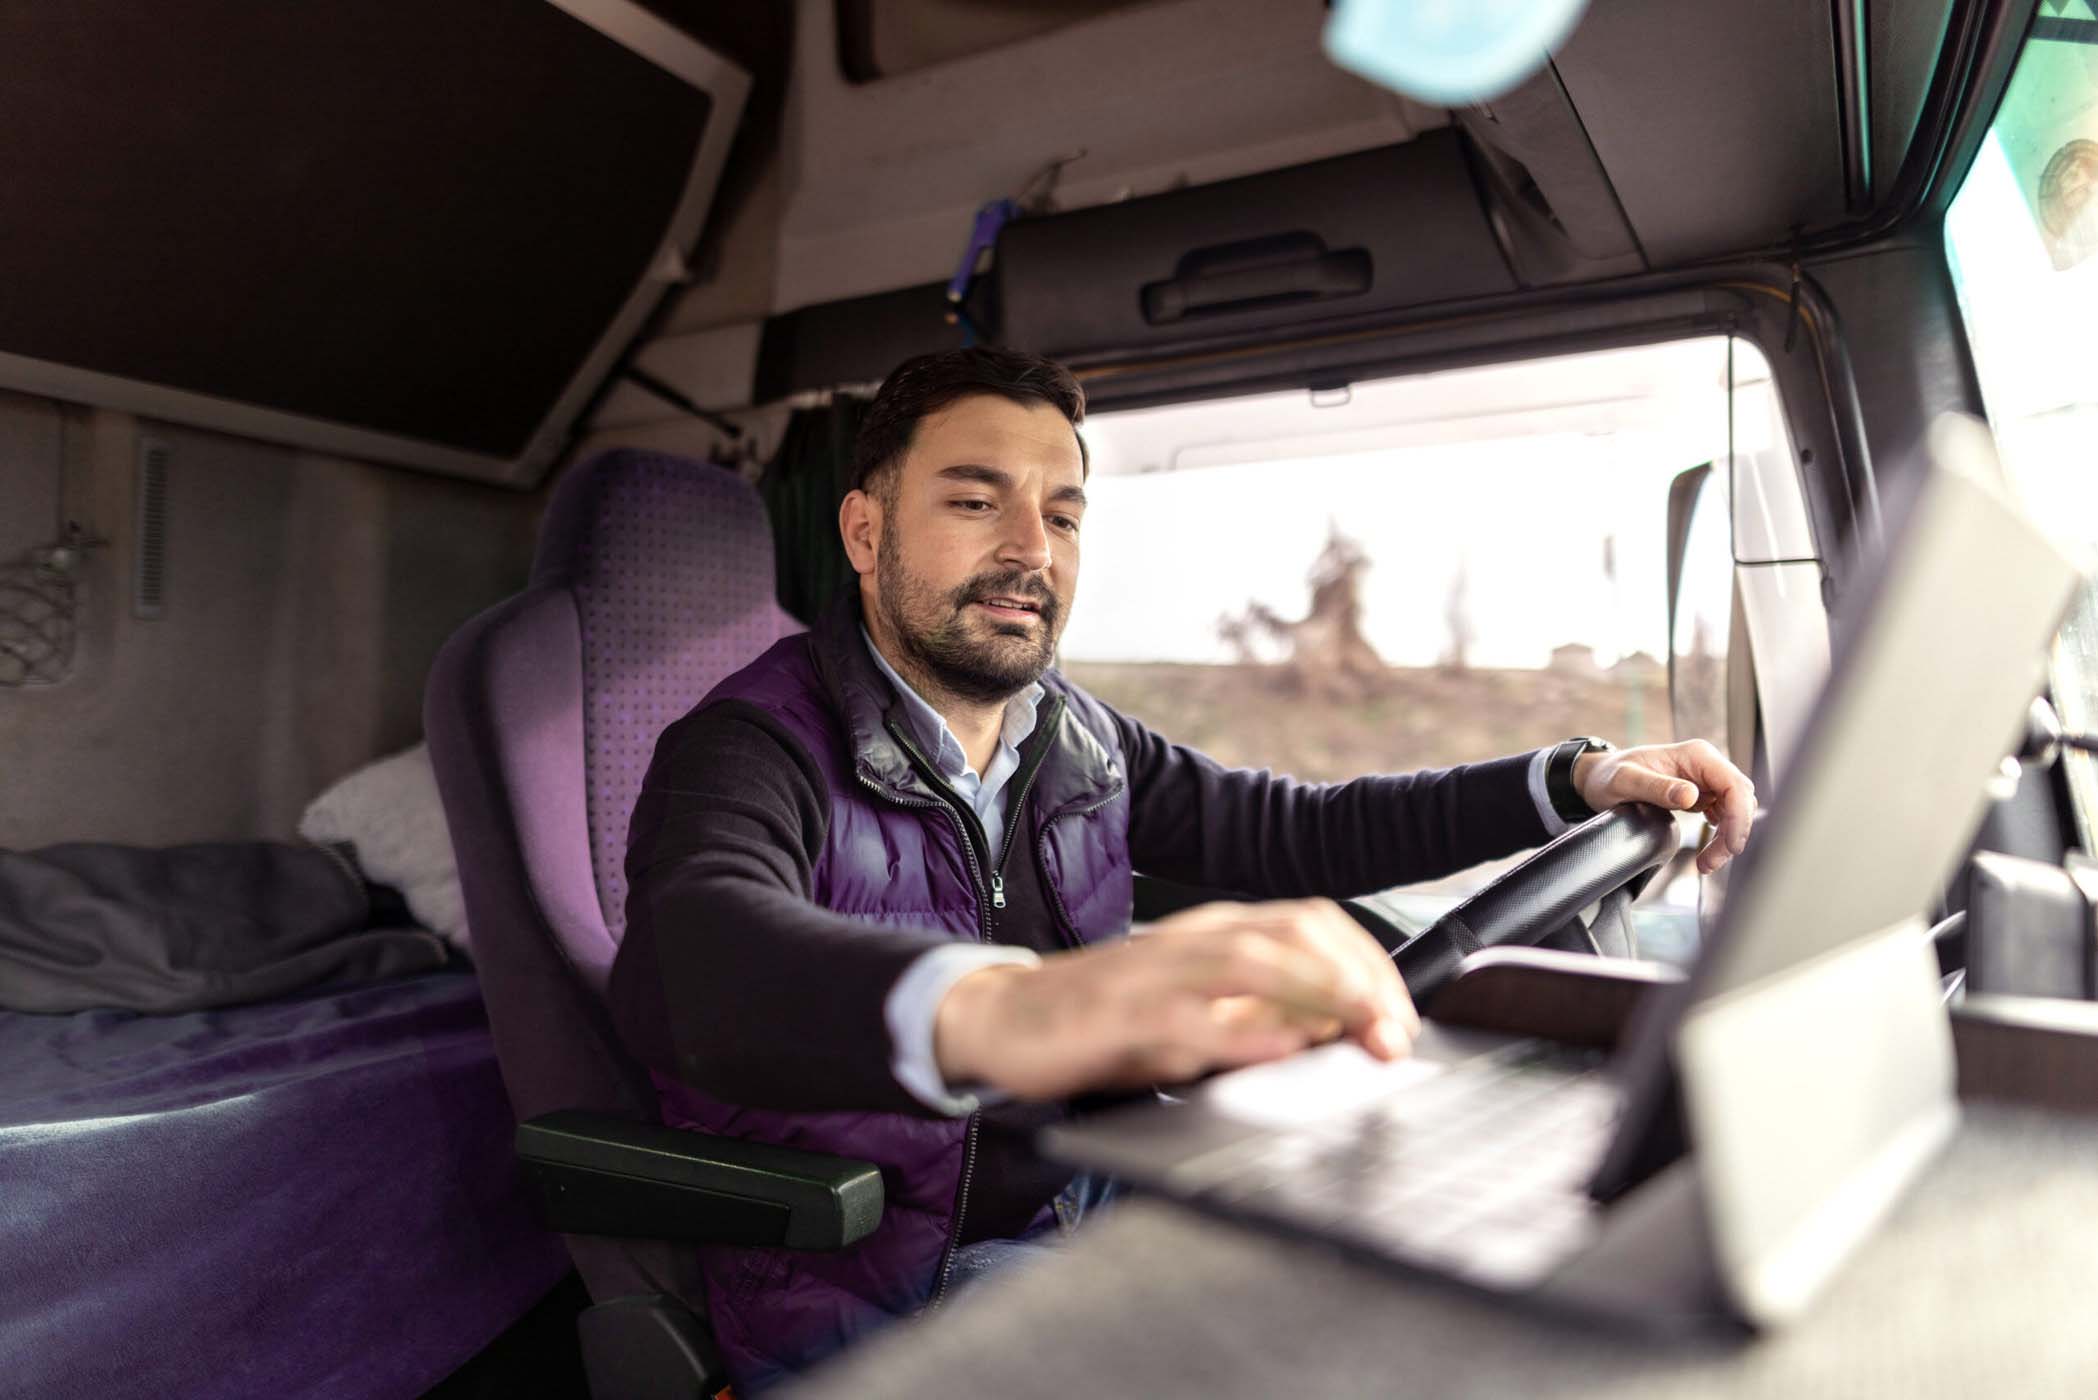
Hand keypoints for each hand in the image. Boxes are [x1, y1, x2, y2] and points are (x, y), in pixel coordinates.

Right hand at [933, 898, 1419, 1100]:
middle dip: (1359, 978)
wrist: (1006, 1017)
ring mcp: (1156, 972)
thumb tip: (1331, 1032)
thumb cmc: (1103, 1021)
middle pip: (1296, 931)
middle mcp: (1192, 940)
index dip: (1368, 964)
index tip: (1399, 1017)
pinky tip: (1277, 1048)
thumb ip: (1256, 1017)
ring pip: (1254, 960)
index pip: (1311, 923)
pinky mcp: (1121, 1013)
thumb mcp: (1192, 1013)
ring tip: (1359, 1028)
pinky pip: (1190, 1017)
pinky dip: (1242, 1032)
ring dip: (1319, 993)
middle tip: (1392, 1032)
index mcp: (1214, 932)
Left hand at [1572, 738, 1755, 874]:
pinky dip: (1721, 835)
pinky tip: (1708, 851)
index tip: (1729, 845)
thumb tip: (1690, 796)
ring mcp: (1705, 779)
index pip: (1734, 785)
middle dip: (1734, 833)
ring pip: (1735, 810)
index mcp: (1696, 755)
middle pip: (1740, 799)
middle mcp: (1706, 764)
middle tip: (1712, 863)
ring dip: (1728, 838)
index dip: (1739, 817)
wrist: (1599, 778)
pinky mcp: (1702, 794)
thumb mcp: (1625, 782)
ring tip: (1707, 863)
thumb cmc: (1609, 776)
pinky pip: (1724, 815)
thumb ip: (1657, 788)